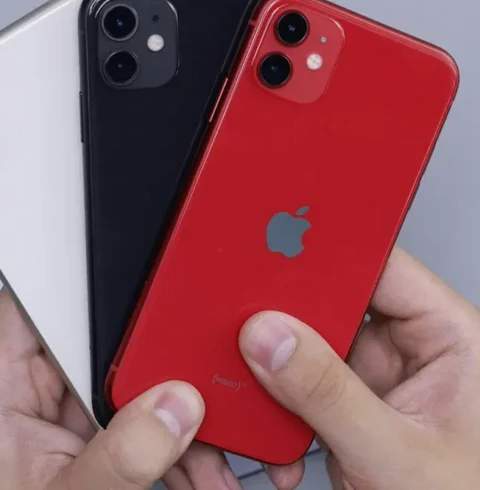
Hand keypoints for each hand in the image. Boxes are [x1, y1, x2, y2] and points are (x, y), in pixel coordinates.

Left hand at [0, 289, 243, 489]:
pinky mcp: (90, 435)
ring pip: (132, 381)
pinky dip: (174, 444)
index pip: (34, 296)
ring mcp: (65, 411)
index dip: (79, 269)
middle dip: (158, 365)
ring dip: (177, 415)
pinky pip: (141, 417)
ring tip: (212, 452)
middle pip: (101, 338)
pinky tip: (200, 467)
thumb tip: (174, 407)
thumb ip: (118, 457)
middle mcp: (33, 388)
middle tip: (199, 382)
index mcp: (0, 386)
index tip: (133, 262)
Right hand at [239, 247, 479, 489]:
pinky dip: (277, 398)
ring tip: (259, 377)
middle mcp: (413, 349)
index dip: (330, 252)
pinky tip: (274, 418)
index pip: (384, 268)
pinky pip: (301, 380)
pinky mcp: (350, 405)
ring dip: (280, 363)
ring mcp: (377, 377)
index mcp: (451, 338)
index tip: (278, 247)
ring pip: (311, 342)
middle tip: (250, 321)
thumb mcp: (397, 454)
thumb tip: (271, 337)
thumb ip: (329, 395)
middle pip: (336, 302)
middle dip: (291, 317)